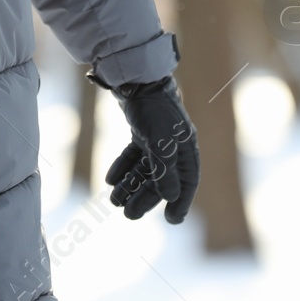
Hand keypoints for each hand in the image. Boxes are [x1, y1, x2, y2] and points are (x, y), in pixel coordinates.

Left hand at [104, 75, 199, 222]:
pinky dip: (123, 168)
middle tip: (129, 215)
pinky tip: (111, 180)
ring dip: (130, 185)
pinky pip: (134, 155)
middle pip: (162, 179)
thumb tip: (171, 197)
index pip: (187, 182)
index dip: (181, 202)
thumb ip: (164, 170)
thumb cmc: (153, 110)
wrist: (137, 80)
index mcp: (186, 149)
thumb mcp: (159, 142)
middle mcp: (175, 146)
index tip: (172, 220)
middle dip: (145, 198)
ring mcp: (158, 138)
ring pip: (145, 169)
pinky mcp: (142, 131)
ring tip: (115, 201)